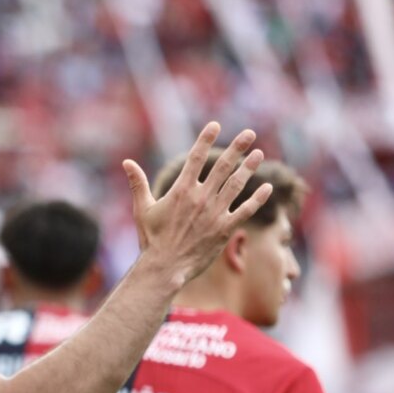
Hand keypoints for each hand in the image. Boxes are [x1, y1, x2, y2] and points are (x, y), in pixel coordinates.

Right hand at [123, 122, 271, 287]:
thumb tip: (127, 162)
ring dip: (249, 168)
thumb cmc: (151, 239)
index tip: (215, 125)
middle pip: (222, 166)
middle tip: (249, 133)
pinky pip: (245, 210)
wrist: (165, 267)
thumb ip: (138, 184)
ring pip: (236, 184)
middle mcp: (200, 197)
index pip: (195, 157)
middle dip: (237, 147)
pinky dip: (257, 199)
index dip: (206, 139)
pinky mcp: (224, 229)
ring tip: (259, 154)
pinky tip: (267, 188)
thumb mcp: (142, 209)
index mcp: (181, 190)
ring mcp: (214, 213)